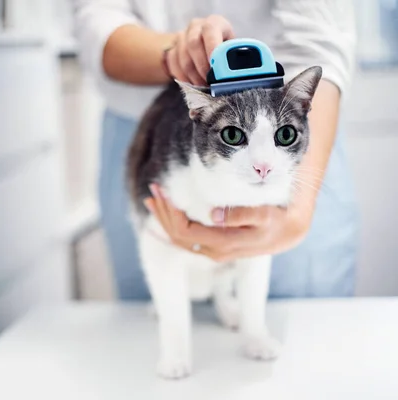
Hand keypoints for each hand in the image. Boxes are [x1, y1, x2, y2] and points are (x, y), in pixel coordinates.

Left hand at [143, 184, 310, 261]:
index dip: (170, 212)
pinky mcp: (214, 246)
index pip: (184, 231)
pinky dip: (172, 223)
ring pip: (178, 238)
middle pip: (176, 235)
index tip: (164, 191)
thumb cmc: (276, 219)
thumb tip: (214, 214)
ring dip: (164, 217)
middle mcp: (213, 251)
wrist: (288, 232)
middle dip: (163, 212)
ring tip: (153, 198)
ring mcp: (213, 251)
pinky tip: (165, 212)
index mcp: (222, 244)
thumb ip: (241, 214)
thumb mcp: (264, 214)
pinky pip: (186, 238)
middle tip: (154, 188)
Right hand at [165, 15, 234, 84]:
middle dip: (202, 66)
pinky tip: (193, 84)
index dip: (213, 48)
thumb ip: (233, 55)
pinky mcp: (171, 51)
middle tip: (210, 81)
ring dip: (194, 76)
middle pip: (193, 44)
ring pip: (183, 59)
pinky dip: (184, 79)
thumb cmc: (224, 50)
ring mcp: (181, 38)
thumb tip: (237, 70)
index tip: (216, 67)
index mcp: (213, 23)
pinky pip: (173, 66)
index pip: (210, 30)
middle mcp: (195, 27)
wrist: (206, 48)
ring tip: (204, 85)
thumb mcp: (233, 49)